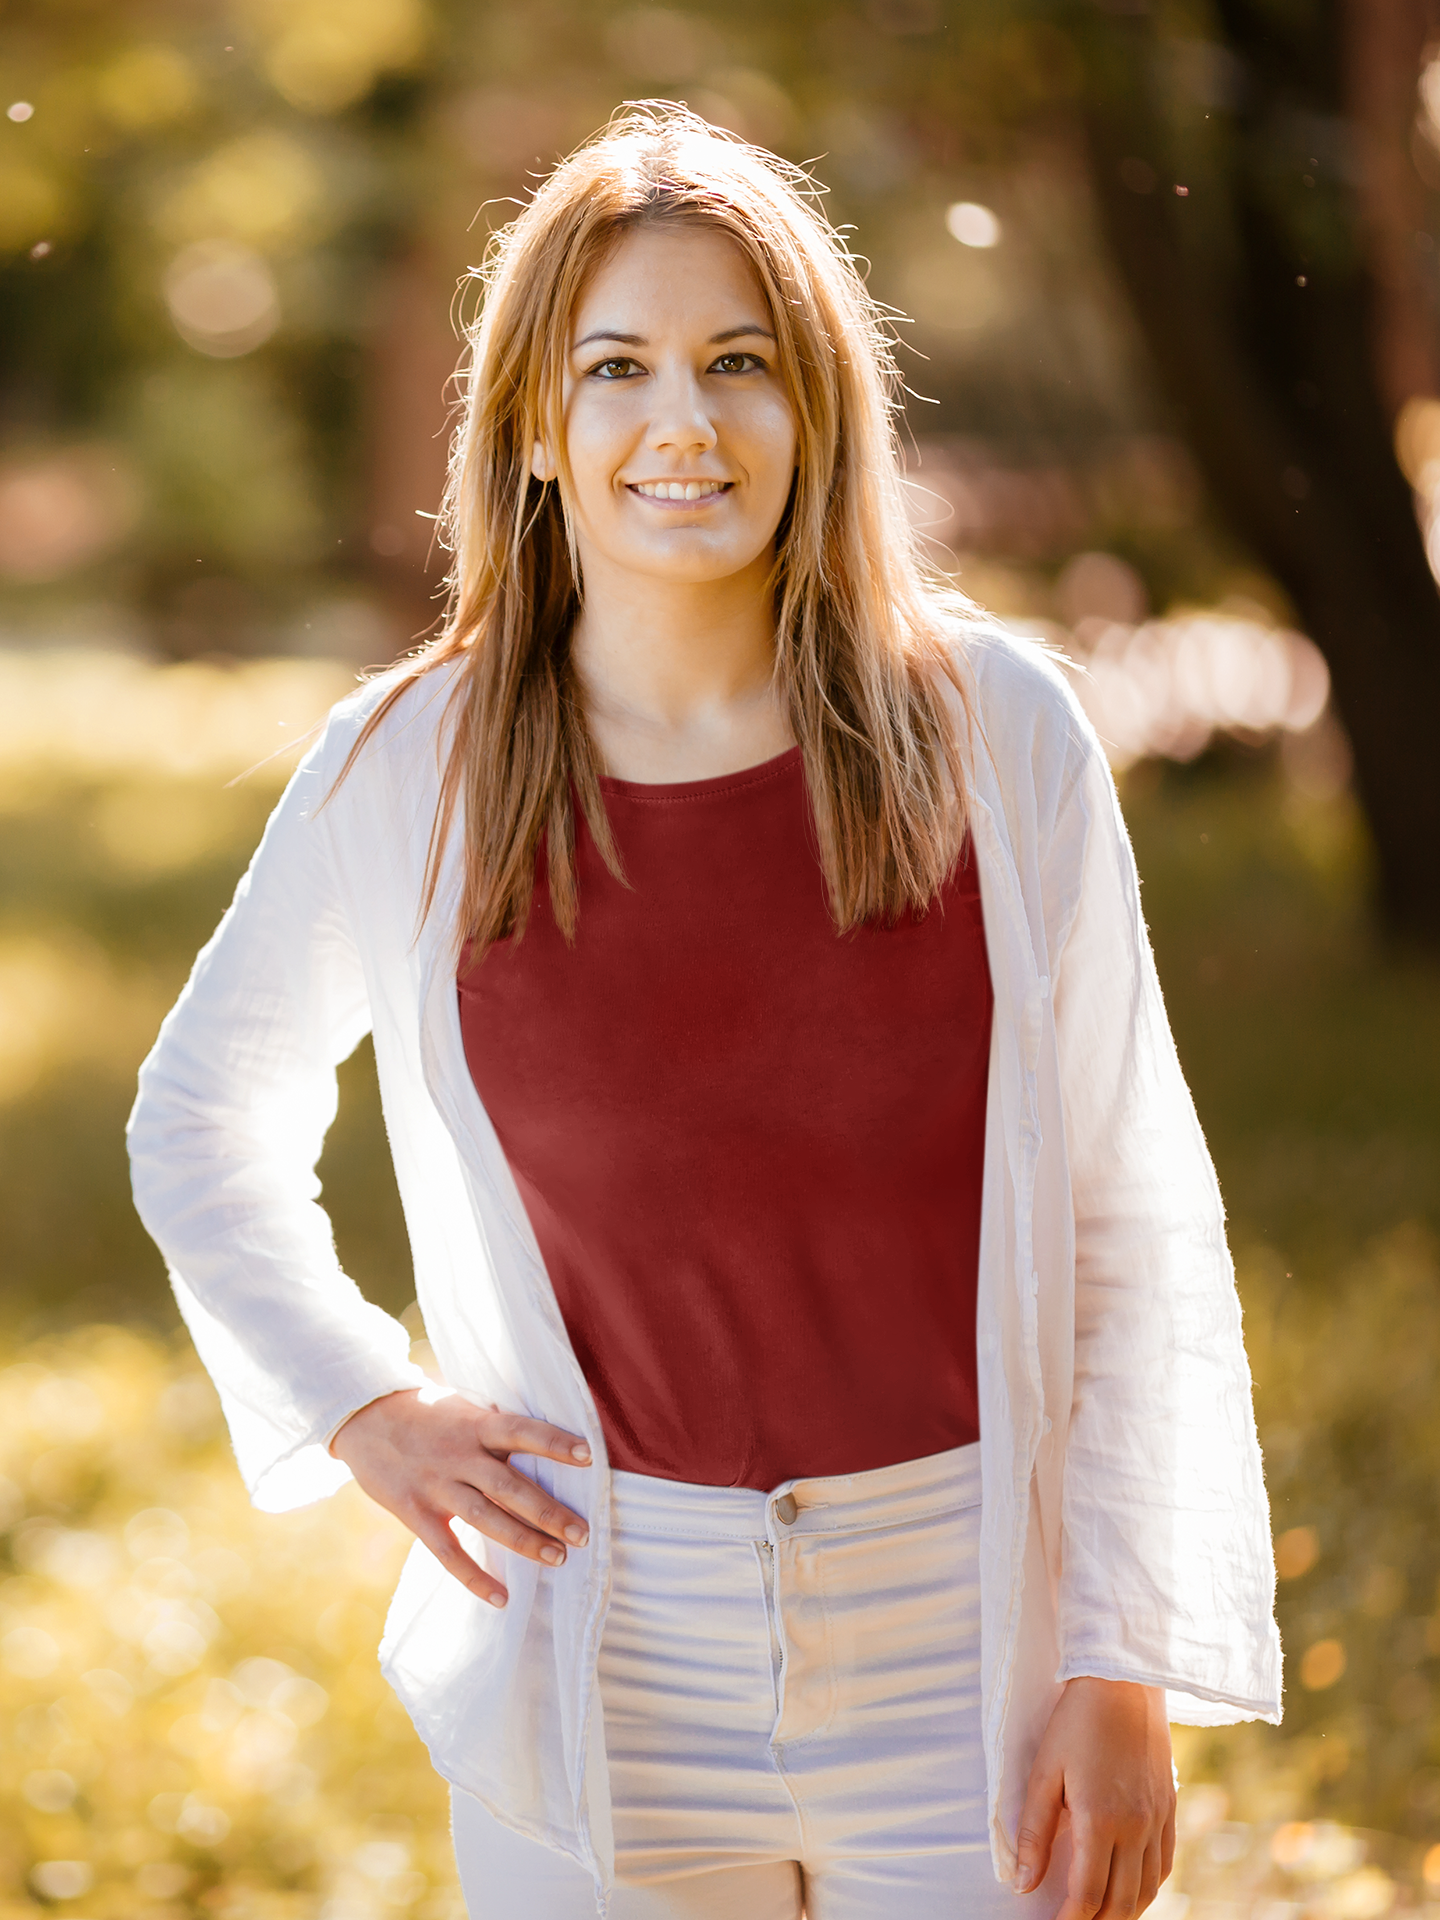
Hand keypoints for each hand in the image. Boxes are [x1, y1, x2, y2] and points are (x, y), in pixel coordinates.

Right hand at [329, 1389, 591, 1607]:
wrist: (365, 1417)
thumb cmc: (426, 1411)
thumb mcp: (463, 1406)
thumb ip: (495, 1425)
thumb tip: (540, 1438)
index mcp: (475, 1424)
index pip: (522, 1431)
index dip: (554, 1442)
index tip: (588, 1455)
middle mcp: (459, 1456)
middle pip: (510, 1486)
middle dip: (548, 1511)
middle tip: (583, 1533)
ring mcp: (437, 1486)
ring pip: (486, 1519)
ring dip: (524, 1542)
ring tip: (558, 1559)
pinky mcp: (416, 1513)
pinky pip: (448, 1552)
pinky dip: (474, 1578)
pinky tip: (501, 1598)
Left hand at [1014, 1678, 1175, 1919]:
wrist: (1122, 1683)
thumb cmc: (1076, 1723)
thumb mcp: (1044, 1773)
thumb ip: (1034, 1832)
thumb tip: (1024, 1884)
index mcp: (1100, 1820)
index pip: (1088, 1894)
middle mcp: (1135, 1827)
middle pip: (1121, 1902)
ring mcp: (1158, 1819)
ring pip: (1148, 1889)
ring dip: (1125, 1912)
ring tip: (1100, 1916)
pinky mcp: (1169, 1807)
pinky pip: (1165, 1864)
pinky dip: (1149, 1887)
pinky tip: (1132, 1890)